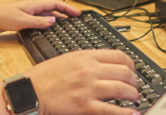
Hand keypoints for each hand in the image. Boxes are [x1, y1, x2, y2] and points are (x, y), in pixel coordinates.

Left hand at [0, 0, 80, 32]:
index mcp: (34, 5)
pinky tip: (49, 28)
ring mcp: (29, 13)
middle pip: (53, 9)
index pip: (55, 4)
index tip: (77, 13)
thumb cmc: (2, 16)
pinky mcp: (24, 19)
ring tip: (67, 24)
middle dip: (65, 13)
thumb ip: (38, 21)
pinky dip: (47, 23)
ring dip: (57, 18)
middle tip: (75, 18)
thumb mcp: (22, 20)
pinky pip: (40, 20)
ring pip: (47, 15)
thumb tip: (54, 21)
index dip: (67, 8)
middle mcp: (33, 8)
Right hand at [26, 50, 140, 114]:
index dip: (131, 64)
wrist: (30, 91)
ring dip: (133, 94)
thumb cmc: (45, 76)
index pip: (119, 55)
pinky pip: (111, 110)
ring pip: (122, 89)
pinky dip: (126, 113)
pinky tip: (133, 113)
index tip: (132, 69)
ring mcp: (88, 88)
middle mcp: (90, 70)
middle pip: (124, 72)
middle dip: (134, 80)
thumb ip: (88, 60)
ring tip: (134, 98)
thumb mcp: (68, 58)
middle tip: (134, 85)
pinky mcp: (85, 106)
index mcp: (86, 56)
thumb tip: (106, 64)